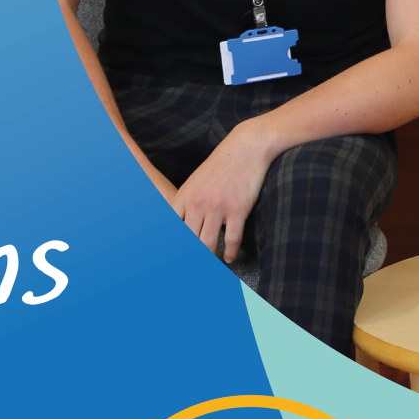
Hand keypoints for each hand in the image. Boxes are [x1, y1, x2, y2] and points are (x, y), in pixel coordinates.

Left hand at [173, 123, 272, 262]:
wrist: (246, 147)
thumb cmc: (221, 165)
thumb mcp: (196, 182)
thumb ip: (187, 204)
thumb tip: (182, 226)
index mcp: (184, 197)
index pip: (173, 230)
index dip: (173, 247)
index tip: (177, 261)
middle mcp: (197, 203)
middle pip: (189, 242)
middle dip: (191, 258)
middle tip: (195, 270)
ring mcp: (217, 207)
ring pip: (207, 245)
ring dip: (209, 259)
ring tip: (212, 265)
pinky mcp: (237, 209)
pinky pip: (231, 240)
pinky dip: (229, 253)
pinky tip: (229, 257)